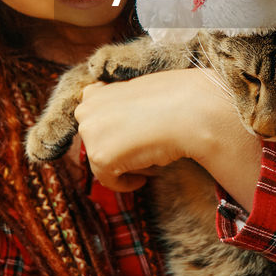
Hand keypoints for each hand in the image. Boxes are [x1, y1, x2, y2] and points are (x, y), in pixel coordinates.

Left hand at [73, 67, 263, 204]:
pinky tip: (143, 179)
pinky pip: (109, 180)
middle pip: (96, 141)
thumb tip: (121, 128)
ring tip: (149, 160)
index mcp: (95, 92)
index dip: (112, 131)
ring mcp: (90, 133)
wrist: (191, 110)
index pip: (93, 119)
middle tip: (141, 152)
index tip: (129, 139)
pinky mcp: (99, 157)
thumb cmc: (177, 98)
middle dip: (115, 148)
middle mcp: (85, 111)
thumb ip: (123, 107)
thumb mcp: (142, 93)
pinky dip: (126, 183)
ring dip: (123, 164)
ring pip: (103, 160)